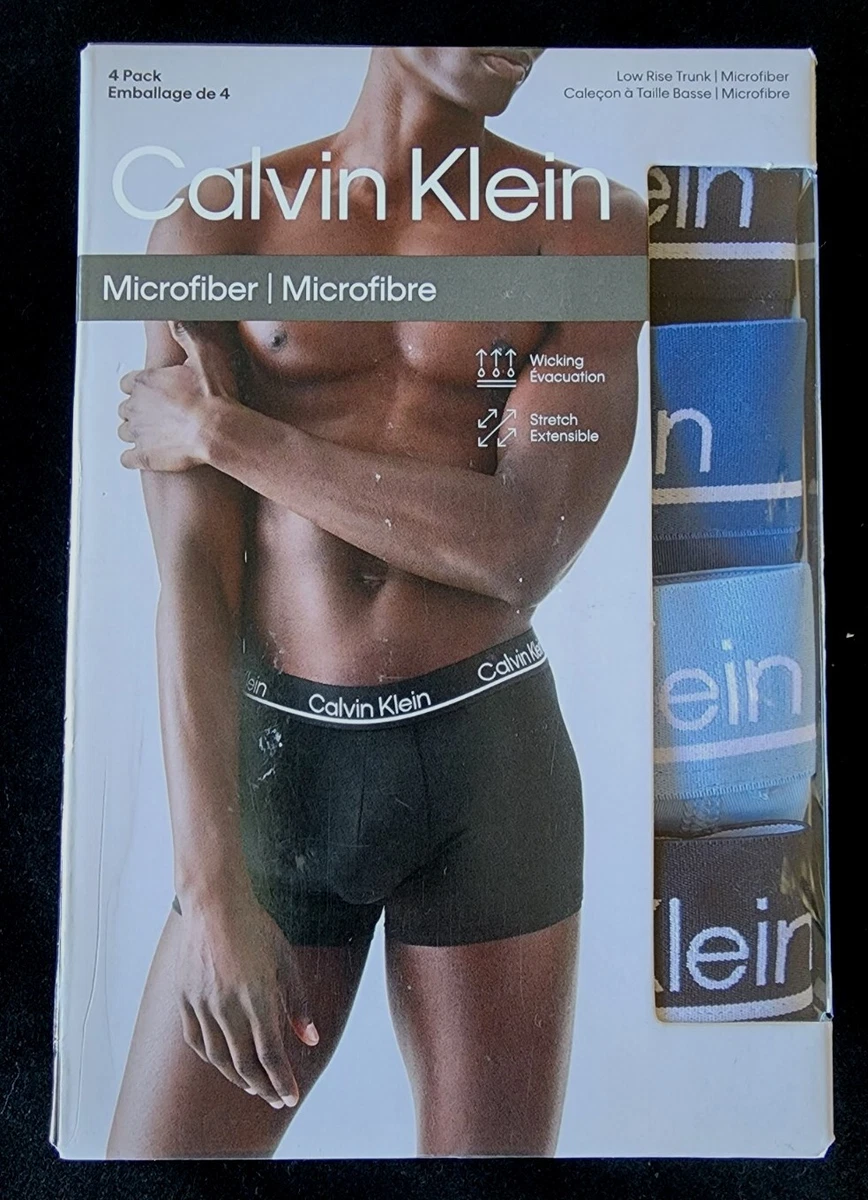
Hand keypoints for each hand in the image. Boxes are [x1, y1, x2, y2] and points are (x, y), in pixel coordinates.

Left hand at [118, 321, 237, 471]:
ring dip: (135, 433)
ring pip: (124, 432)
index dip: (139, 387)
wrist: (218, 431)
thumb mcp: (203, 354)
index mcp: (145, 382)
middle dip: (137, 410)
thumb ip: (185, 334)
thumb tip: (175, 316)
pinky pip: (127, 458)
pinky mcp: (144, 456)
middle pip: (125, 408)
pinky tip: (144, 455)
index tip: (149, 392)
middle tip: (154, 414)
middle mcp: (137, 406)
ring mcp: (138, 433)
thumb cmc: (214, 397)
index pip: (128, 383)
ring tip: (153, 435)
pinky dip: (133, 457)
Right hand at [175, 889, 319, 1108]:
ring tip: (254, 1086)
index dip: (282, 1079)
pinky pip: (197, 1040)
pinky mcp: (185, 998)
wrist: (214, 904)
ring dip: (238, 1078)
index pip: (270, 1053)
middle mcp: (227, 1005)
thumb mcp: (286, 961)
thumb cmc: (255, 928)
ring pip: (219, 1057)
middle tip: (275, 1097)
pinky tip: (224, 1063)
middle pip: (245, 1062)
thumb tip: (310, 1039)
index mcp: (257, 995)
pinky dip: (212, 1058)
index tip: (291, 1095)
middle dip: (263, 1085)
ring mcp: (203, 1003)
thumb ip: (297, 1003)